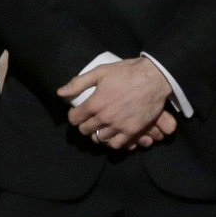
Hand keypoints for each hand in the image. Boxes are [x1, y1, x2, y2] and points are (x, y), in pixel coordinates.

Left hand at [56, 56, 175, 148]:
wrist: (154, 77)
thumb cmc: (127, 72)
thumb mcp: (100, 72)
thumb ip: (78, 83)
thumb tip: (60, 92)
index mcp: (95, 103)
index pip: (74, 118)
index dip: (74, 115)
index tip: (78, 112)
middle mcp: (105, 117)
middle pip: (85, 130)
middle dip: (84, 125)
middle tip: (89, 119)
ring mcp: (119, 125)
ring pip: (99, 138)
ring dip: (97, 133)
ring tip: (100, 127)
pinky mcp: (132, 130)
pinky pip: (116, 144)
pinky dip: (111, 141)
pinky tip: (112, 134)